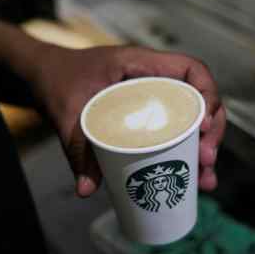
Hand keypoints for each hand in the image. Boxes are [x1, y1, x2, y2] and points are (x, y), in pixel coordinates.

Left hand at [31, 45, 225, 196]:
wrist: (43, 75)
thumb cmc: (56, 80)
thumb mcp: (65, 112)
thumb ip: (76, 148)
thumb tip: (86, 190)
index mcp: (138, 63)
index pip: (190, 69)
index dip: (206, 95)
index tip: (201, 128)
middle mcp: (151, 78)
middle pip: (198, 98)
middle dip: (211, 130)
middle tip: (206, 162)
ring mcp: (149, 95)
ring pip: (189, 116)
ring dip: (202, 146)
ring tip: (205, 180)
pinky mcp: (143, 112)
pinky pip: (172, 126)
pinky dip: (183, 149)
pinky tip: (190, 177)